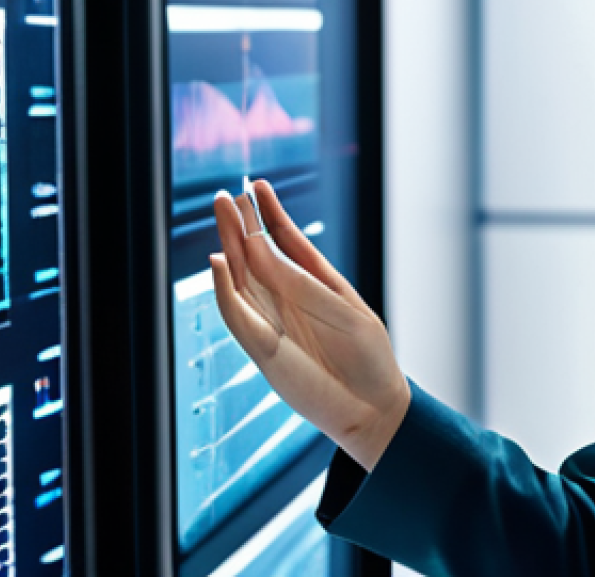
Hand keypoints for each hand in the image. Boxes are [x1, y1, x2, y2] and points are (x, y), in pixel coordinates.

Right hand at [210, 181, 410, 471]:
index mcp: (313, 283)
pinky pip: (237, 316)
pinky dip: (225, 290)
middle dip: (241, 225)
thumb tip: (261, 248)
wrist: (375, 408)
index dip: (271, 212)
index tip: (259, 185)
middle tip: (225, 194)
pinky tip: (219, 262)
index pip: (286, 240)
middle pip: (256, 255)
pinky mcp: (264, 351)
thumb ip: (301, 281)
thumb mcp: (342, 308)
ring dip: (230, 247)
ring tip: (221, 213)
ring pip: (242, 278)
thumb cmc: (366, 356)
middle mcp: (287, 300)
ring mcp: (273, 323)